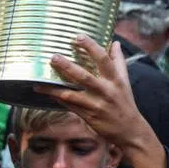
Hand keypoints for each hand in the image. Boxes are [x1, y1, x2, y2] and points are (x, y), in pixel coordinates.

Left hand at [39, 37, 153, 149]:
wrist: (129, 130)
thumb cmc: (125, 103)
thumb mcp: (124, 82)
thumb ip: (118, 62)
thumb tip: (115, 42)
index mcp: (115, 80)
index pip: (103, 59)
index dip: (91, 46)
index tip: (78, 36)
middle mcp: (105, 91)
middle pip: (84, 76)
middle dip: (68, 66)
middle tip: (53, 57)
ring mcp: (95, 105)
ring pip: (71, 95)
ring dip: (54, 88)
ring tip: (39, 82)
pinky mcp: (88, 116)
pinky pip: (69, 106)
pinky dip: (58, 100)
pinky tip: (46, 94)